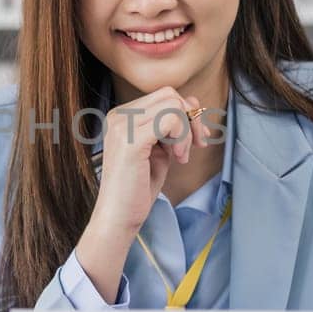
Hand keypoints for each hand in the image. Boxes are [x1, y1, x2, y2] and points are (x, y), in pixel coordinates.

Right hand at [89, 85, 214, 238]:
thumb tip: (192, 104)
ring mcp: (122, 126)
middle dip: (191, 118)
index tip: (194, 140)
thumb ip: (170, 127)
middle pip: (170, 94)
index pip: (163, 95)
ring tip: (181, 156)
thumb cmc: (137, 188)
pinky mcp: (131, 141)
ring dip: (186, 131)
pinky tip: (177, 159)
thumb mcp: (158, 150)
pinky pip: (171, 120)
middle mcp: (118, 116)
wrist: (118, 217)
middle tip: (194, 146)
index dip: (186, 114)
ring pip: (172, 104)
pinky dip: (182, 138)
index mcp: (121, 116)